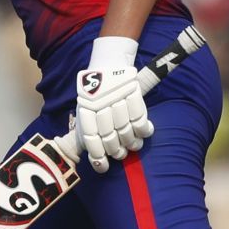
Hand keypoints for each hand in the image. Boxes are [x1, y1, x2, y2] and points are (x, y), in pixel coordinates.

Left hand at [74, 36, 153, 173]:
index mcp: (85, 108)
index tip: (103, 166)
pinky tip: (144, 133)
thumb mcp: (85, 108)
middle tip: (120, 154)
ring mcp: (117, 97)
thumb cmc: (96, 92)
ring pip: (126, 129)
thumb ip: (87, 130)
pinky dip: (144, 130)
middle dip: (116, 151)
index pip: (91, 137)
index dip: (97, 156)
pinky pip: (140, 117)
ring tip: (133, 146)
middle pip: (110, 136)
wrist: (109, 62)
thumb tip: (92, 158)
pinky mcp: (133, 92)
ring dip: (131, 143)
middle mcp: (100, 103)